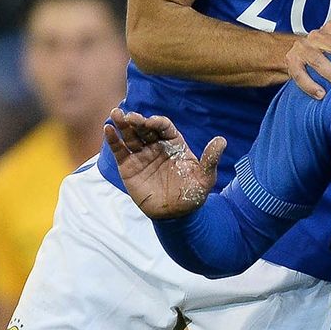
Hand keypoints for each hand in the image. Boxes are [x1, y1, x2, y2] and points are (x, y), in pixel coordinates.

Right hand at [103, 110, 224, 219]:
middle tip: (130, 116)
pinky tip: (108, 129)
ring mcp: (141, 155)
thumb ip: (210, 159)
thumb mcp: (205, 177)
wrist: (176, 215)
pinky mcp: (128, 166)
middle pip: (145, 128)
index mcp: (174, 144)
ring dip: (122, 124)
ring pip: (130, 135)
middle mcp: (156, 145)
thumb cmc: (192, 194)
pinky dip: (113, 140)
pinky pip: (119, 150)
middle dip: (137, 120)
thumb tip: (222, 140)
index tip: (151, 123)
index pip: (164, 127)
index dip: (157, 122)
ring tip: (116, 114)